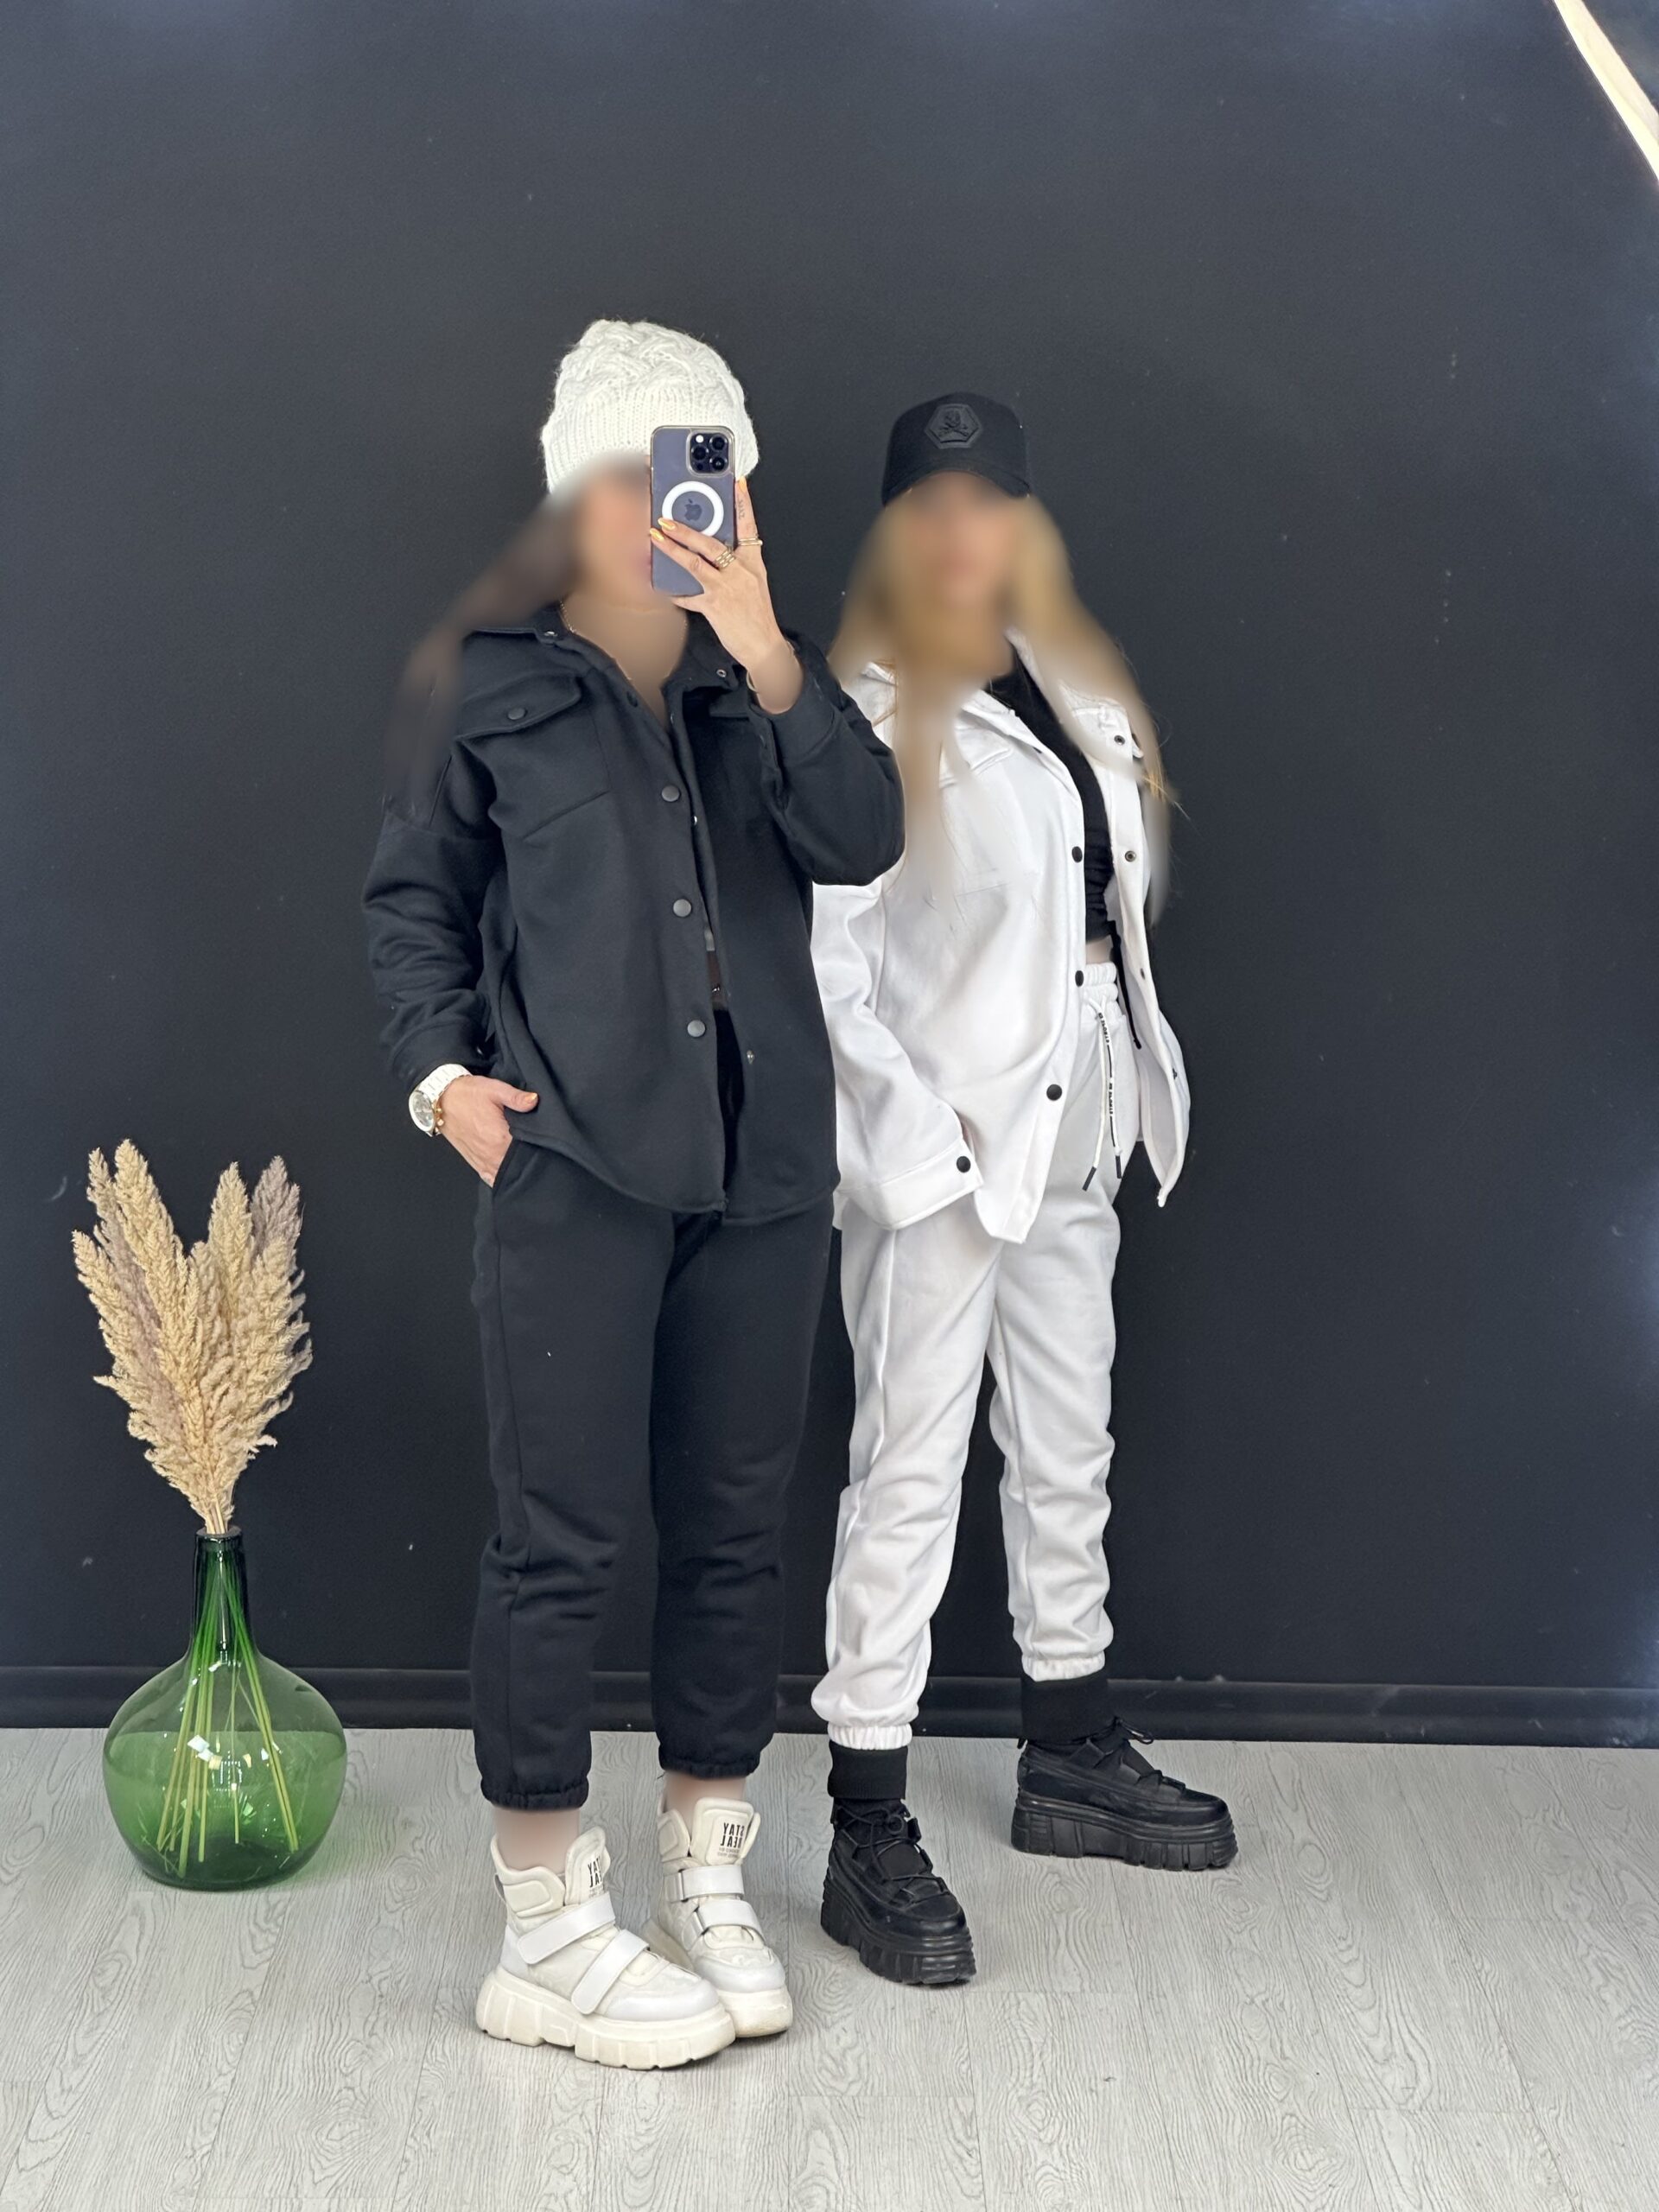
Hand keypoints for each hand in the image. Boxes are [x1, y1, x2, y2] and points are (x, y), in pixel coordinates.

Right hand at [439, 1076, 537, 1184]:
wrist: (441, 1100)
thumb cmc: (467, 1095)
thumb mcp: (494, 1089)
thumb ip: (516, 1097)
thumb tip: (535, 1100)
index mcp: (500, 1138)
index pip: (529, 1149)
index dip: (540, 1145)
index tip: (543, 1139)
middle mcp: (492, 1154)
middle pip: (520, 1165)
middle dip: (529, 1158)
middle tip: (534, 1145)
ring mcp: (483, 1161)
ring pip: (506, 1174)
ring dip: (516, 1169)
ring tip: (523, 1157)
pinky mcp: (476, 1163)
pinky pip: (492, 1178)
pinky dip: (501, 1176)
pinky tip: (509, 1170)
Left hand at [651, 479, 803, 712]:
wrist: (765, 646)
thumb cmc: (758, 616)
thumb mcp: (754, 583)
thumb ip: (735, 564)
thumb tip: (712, 549)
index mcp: (753, 563)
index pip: (750, 526)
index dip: (743, 503)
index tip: (736, 482)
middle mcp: (741, 572)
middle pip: (712, 543)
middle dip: (687, 528)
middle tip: (667, 518)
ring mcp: (727, 589)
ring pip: (696, 563)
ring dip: (673, 549)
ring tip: (656, 537)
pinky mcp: (715, 607)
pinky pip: (688, 596)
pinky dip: (673, 590)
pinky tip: (659, 584)